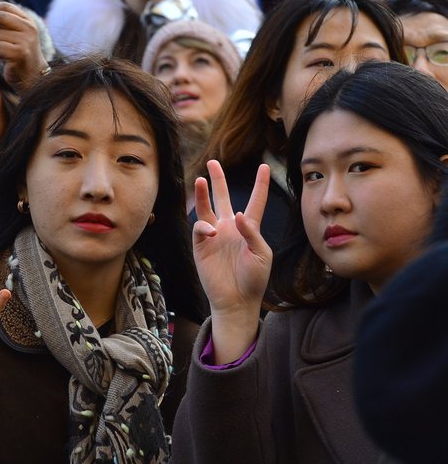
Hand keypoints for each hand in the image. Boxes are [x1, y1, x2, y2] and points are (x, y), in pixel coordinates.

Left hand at [0, 2, 45, 90]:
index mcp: (28, 21)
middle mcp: (29, 28)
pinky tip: (6, 58)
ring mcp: (26, 41)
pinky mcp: (20, 53)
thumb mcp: (11, 35)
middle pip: (1, 16)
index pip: (7, 7)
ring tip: (5, 51)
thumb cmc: (18, 54)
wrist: (33, 76)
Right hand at [193, 160, 271, 362]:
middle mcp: (230, 228)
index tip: (264, 166)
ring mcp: (214, 235)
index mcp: (249, 228)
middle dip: (218, 180)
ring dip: (202, 194)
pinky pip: (199, 227)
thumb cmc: (254, 279)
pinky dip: (204, 226)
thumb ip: (251, 232)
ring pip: (206, 208)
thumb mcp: (262, 254)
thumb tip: (236, 213)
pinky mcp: (201, 245)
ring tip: (199, 179)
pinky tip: (211, 231)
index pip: (256, 201)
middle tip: (213, 162)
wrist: (237, 300)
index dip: (260, 185)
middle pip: (223, 198)